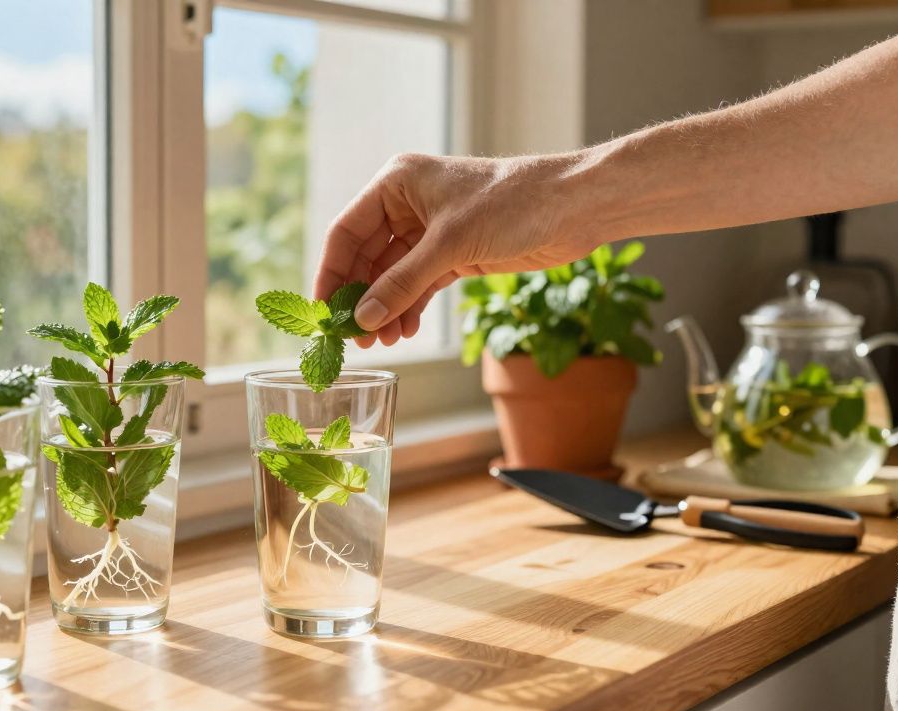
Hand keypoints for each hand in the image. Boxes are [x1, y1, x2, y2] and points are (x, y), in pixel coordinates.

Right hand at [314, 152, 594, 347]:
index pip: (346, 231)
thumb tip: (362, 319)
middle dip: (361, 298)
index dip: (331, 273)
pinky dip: (409, 307)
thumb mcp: (449, 246)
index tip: (323, 313)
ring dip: (384, 308)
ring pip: (392, 275)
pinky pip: (418, 284)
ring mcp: (431, 230)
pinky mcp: (454, 252)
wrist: (574, 206)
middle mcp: (407, 204)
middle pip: (366, 257)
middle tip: (354, 338)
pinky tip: (403, 330)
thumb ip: (402, 284)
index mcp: (396, 183)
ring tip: (381, 341)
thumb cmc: (512, 204)